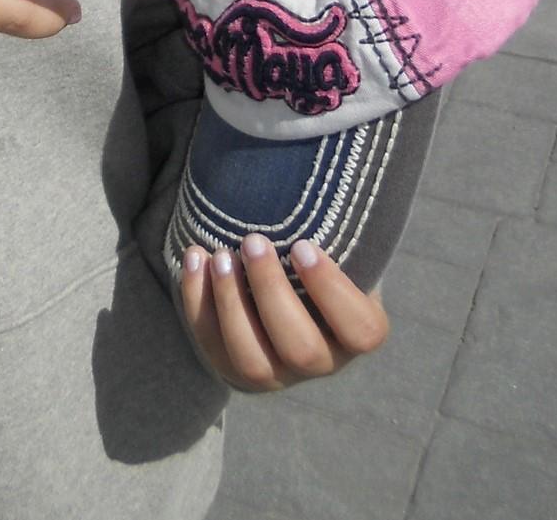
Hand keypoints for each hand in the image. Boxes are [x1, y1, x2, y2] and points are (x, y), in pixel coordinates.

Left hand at [177, 236, 388, 390]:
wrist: (286, 281)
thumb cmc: (316, 250)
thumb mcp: (338, 241)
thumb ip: (336, 226)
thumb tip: (315, 182)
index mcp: (358, 331)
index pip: (360, 329)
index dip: (331, 291)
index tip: (302, 246)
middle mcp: (321, 361)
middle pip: (300, 349)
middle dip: (271, 292)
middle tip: (253, 241)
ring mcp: (278, 375)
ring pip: (252, 360)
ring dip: (231, 303)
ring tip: (220, 255)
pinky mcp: (236, 370)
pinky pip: (213, 347)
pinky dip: (199, 303)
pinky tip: (195, 258)